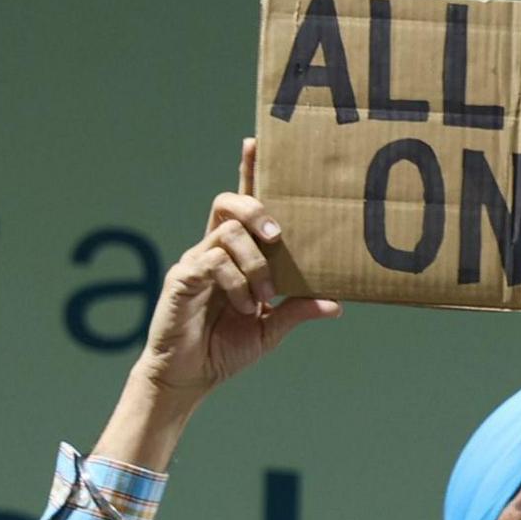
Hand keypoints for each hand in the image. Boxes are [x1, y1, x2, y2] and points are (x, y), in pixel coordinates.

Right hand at [95, 140, 339, 468]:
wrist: (189, 377)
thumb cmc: (226, 348)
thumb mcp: (273, 329)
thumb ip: (299, 309)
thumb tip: (338, 302)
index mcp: (235, 254)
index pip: (242, 205)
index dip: (248, 173)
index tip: (255, 142)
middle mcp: (213, 249)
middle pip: (228, 203)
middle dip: (256, 209)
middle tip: (277, 236)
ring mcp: (195, 261)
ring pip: (226, 234)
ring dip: (255, 264)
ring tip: (264, 299)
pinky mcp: (182, 279)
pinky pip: (212, 263)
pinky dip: (237, 283)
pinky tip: (247, 307)